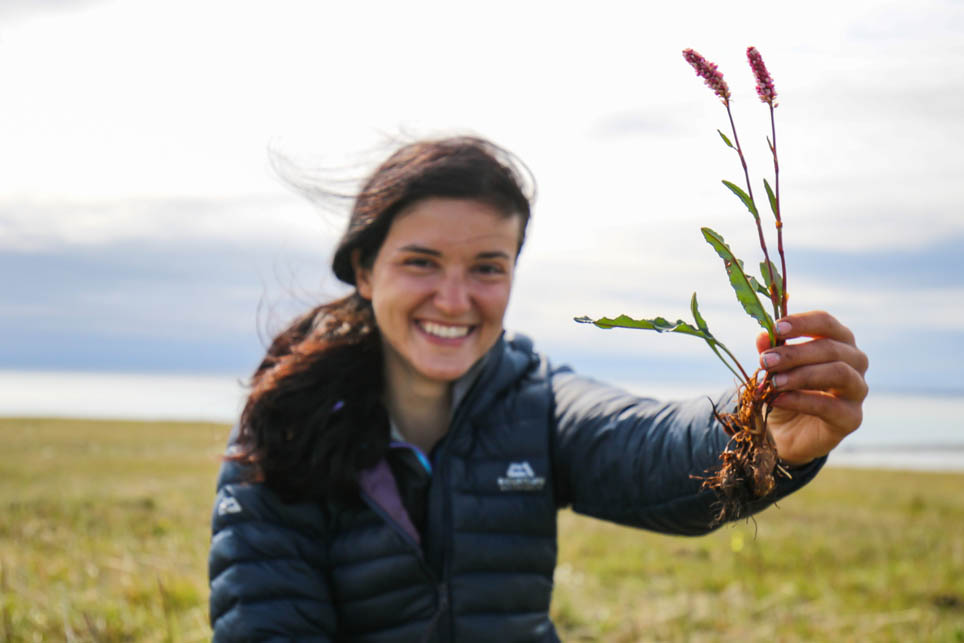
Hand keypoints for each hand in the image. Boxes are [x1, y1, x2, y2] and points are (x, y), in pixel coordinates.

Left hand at [755, 311, 868, 465]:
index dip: (802, 323)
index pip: (826, 323)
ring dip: (802, 375)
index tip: (777, 328)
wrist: (785, 433)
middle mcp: (855, 362)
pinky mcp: (852, 418)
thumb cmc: (784, 391)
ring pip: (839, 372)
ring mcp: (858, 390)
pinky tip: (778, 400)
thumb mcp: (773, 370)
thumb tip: (763, 336)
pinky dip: (801, 401)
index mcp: (837, 342)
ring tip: (773, 382)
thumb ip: (771, 352)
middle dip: (795, 353)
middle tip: (766, 361)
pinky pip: (830, 405)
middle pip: (831, 348)